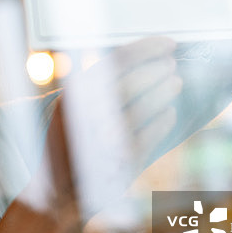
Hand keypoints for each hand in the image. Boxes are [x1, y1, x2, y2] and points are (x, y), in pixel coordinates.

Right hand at [59, 36, 182, 218]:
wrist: (56, 189)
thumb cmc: (69, 140)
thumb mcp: (72, 106)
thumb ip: (98, 84)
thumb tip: (143, 60)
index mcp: (74, 94)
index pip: (116, 60)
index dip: (147, 48)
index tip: (169, 43)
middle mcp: (85, 115)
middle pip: (131, 83)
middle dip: (157, 71)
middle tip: (172, 66)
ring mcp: (102, 140)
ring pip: (142, 108)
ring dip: (164, 93)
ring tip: (175, 84)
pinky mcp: (118, 163)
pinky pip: (149, 137)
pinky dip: (163, 122)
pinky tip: (168, 114)